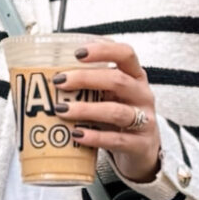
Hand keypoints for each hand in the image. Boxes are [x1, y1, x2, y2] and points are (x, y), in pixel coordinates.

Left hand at [62, 37, 161, 183]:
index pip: (125, 54)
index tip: (78, 53)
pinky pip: (117, 140)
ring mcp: (144, 120)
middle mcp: (142, 95)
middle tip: (60, 81)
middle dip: (86, 79)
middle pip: (118, 80)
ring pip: (116, 111)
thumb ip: (93, 83)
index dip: (103, 50)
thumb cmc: (121, 114)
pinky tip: (77, 135)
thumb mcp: (112, 94)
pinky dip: (95, 137)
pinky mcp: (140, 144)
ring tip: (62, 110)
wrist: (145, 149)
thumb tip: (53, 71)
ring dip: (86, 109)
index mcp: (135, 76)